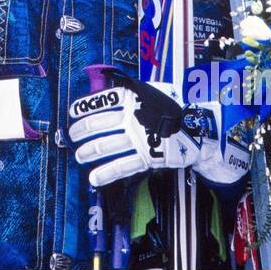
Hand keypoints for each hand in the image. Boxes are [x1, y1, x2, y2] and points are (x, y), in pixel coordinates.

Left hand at [68, 77, 200, 186]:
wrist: (198, 128)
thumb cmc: (171, 109)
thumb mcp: (151, 92)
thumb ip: (130, 92)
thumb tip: (107, 90)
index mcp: (134, 99)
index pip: (103, 101)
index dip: (85, 107)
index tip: (72, 113)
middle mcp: (134, 118)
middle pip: (101, 124)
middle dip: (82, 131)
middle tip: (73, 136)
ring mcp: (139, 138)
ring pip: (107, 145)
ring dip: (90, 151)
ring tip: (79, 156)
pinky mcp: (147, 157)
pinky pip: (122, 166)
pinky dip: (106, 173)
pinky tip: (93, 179)